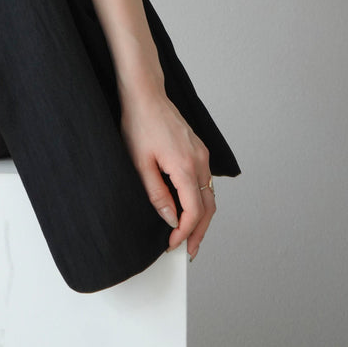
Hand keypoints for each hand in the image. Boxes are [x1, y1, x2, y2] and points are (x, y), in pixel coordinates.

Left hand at [119, 87, 215, 258]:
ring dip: (201, 218)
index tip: (173, 245)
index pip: (194, 211)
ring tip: (189, 236)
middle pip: (208, 207)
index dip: (185, 232)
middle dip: (199, 232)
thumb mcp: (140, 163)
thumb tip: (170, 219)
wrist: (145, 94)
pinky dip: (200, 200)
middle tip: (188, 252)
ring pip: (209, 195)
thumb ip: (156, 194)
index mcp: (186, 166)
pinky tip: (188, 209)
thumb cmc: (138, 123)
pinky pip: (205, 181)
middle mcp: (200, 161)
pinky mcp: (198, 150)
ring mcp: (202, 154)